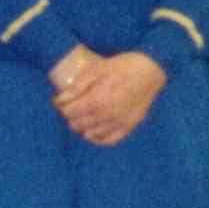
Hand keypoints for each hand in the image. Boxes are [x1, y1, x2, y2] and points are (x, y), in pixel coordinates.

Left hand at [49, 47, 167, 146]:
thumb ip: (78, 85)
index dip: (60, 107)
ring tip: (82, 115)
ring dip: (82, 126)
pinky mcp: (129, 126)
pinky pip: (108, 140)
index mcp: (96, 101)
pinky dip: (97, 138)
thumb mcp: (96, 69)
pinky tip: (93, 130)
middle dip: (69, 116)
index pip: (69, 112)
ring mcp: (118, 124)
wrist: (150, 71)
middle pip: (77, 124)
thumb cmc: (122, 67)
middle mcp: (106, 116)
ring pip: (90, 134)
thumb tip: (60, 99)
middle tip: (70, 106)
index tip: (58, 101)